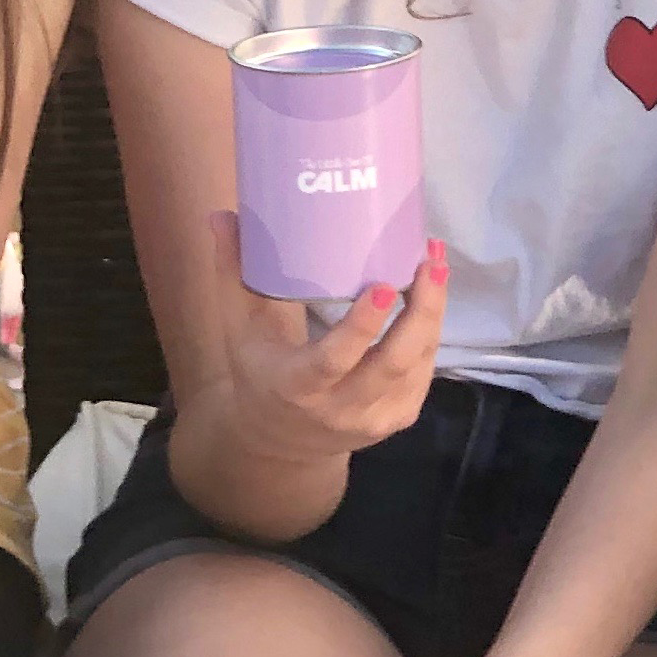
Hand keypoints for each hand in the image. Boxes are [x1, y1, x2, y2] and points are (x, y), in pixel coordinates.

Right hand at [201, 213, 449, 469]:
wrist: (276, 441)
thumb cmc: (258, 371)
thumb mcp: (238, 328)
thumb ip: (232, 273)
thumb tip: (220, 215)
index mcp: (295, 386)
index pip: (333, 360)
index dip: (362, 327)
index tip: (383, 286)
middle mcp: (337, 409)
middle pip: (390, 363)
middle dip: (419, 312)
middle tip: (428, 263)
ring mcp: (371, 420)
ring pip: (415, 368)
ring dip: (432, 317)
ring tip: (436, 268)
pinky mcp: (395, 421)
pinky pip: (422, 376)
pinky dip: (431, 337)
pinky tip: (433, 300)